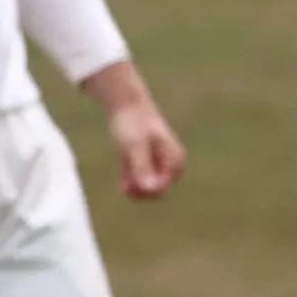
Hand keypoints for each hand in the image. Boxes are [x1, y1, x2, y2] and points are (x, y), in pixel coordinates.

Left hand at [81, 63, 184, 199]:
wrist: (126, 104)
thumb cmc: (132, 123)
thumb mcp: (134, 145)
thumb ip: (142, 166)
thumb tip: (151, 188)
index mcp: (175, 160)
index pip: (162, 189)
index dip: (144, 191)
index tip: (129, 185)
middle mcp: (170, 165)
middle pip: (156, 193)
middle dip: (139, 191)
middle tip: (124, 185)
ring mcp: (158, 165)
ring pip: (146, 189)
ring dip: (132, 187)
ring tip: (123, 177)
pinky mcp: (146, 164)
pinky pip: (138, 183)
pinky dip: (128, 183)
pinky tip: (121, 180)